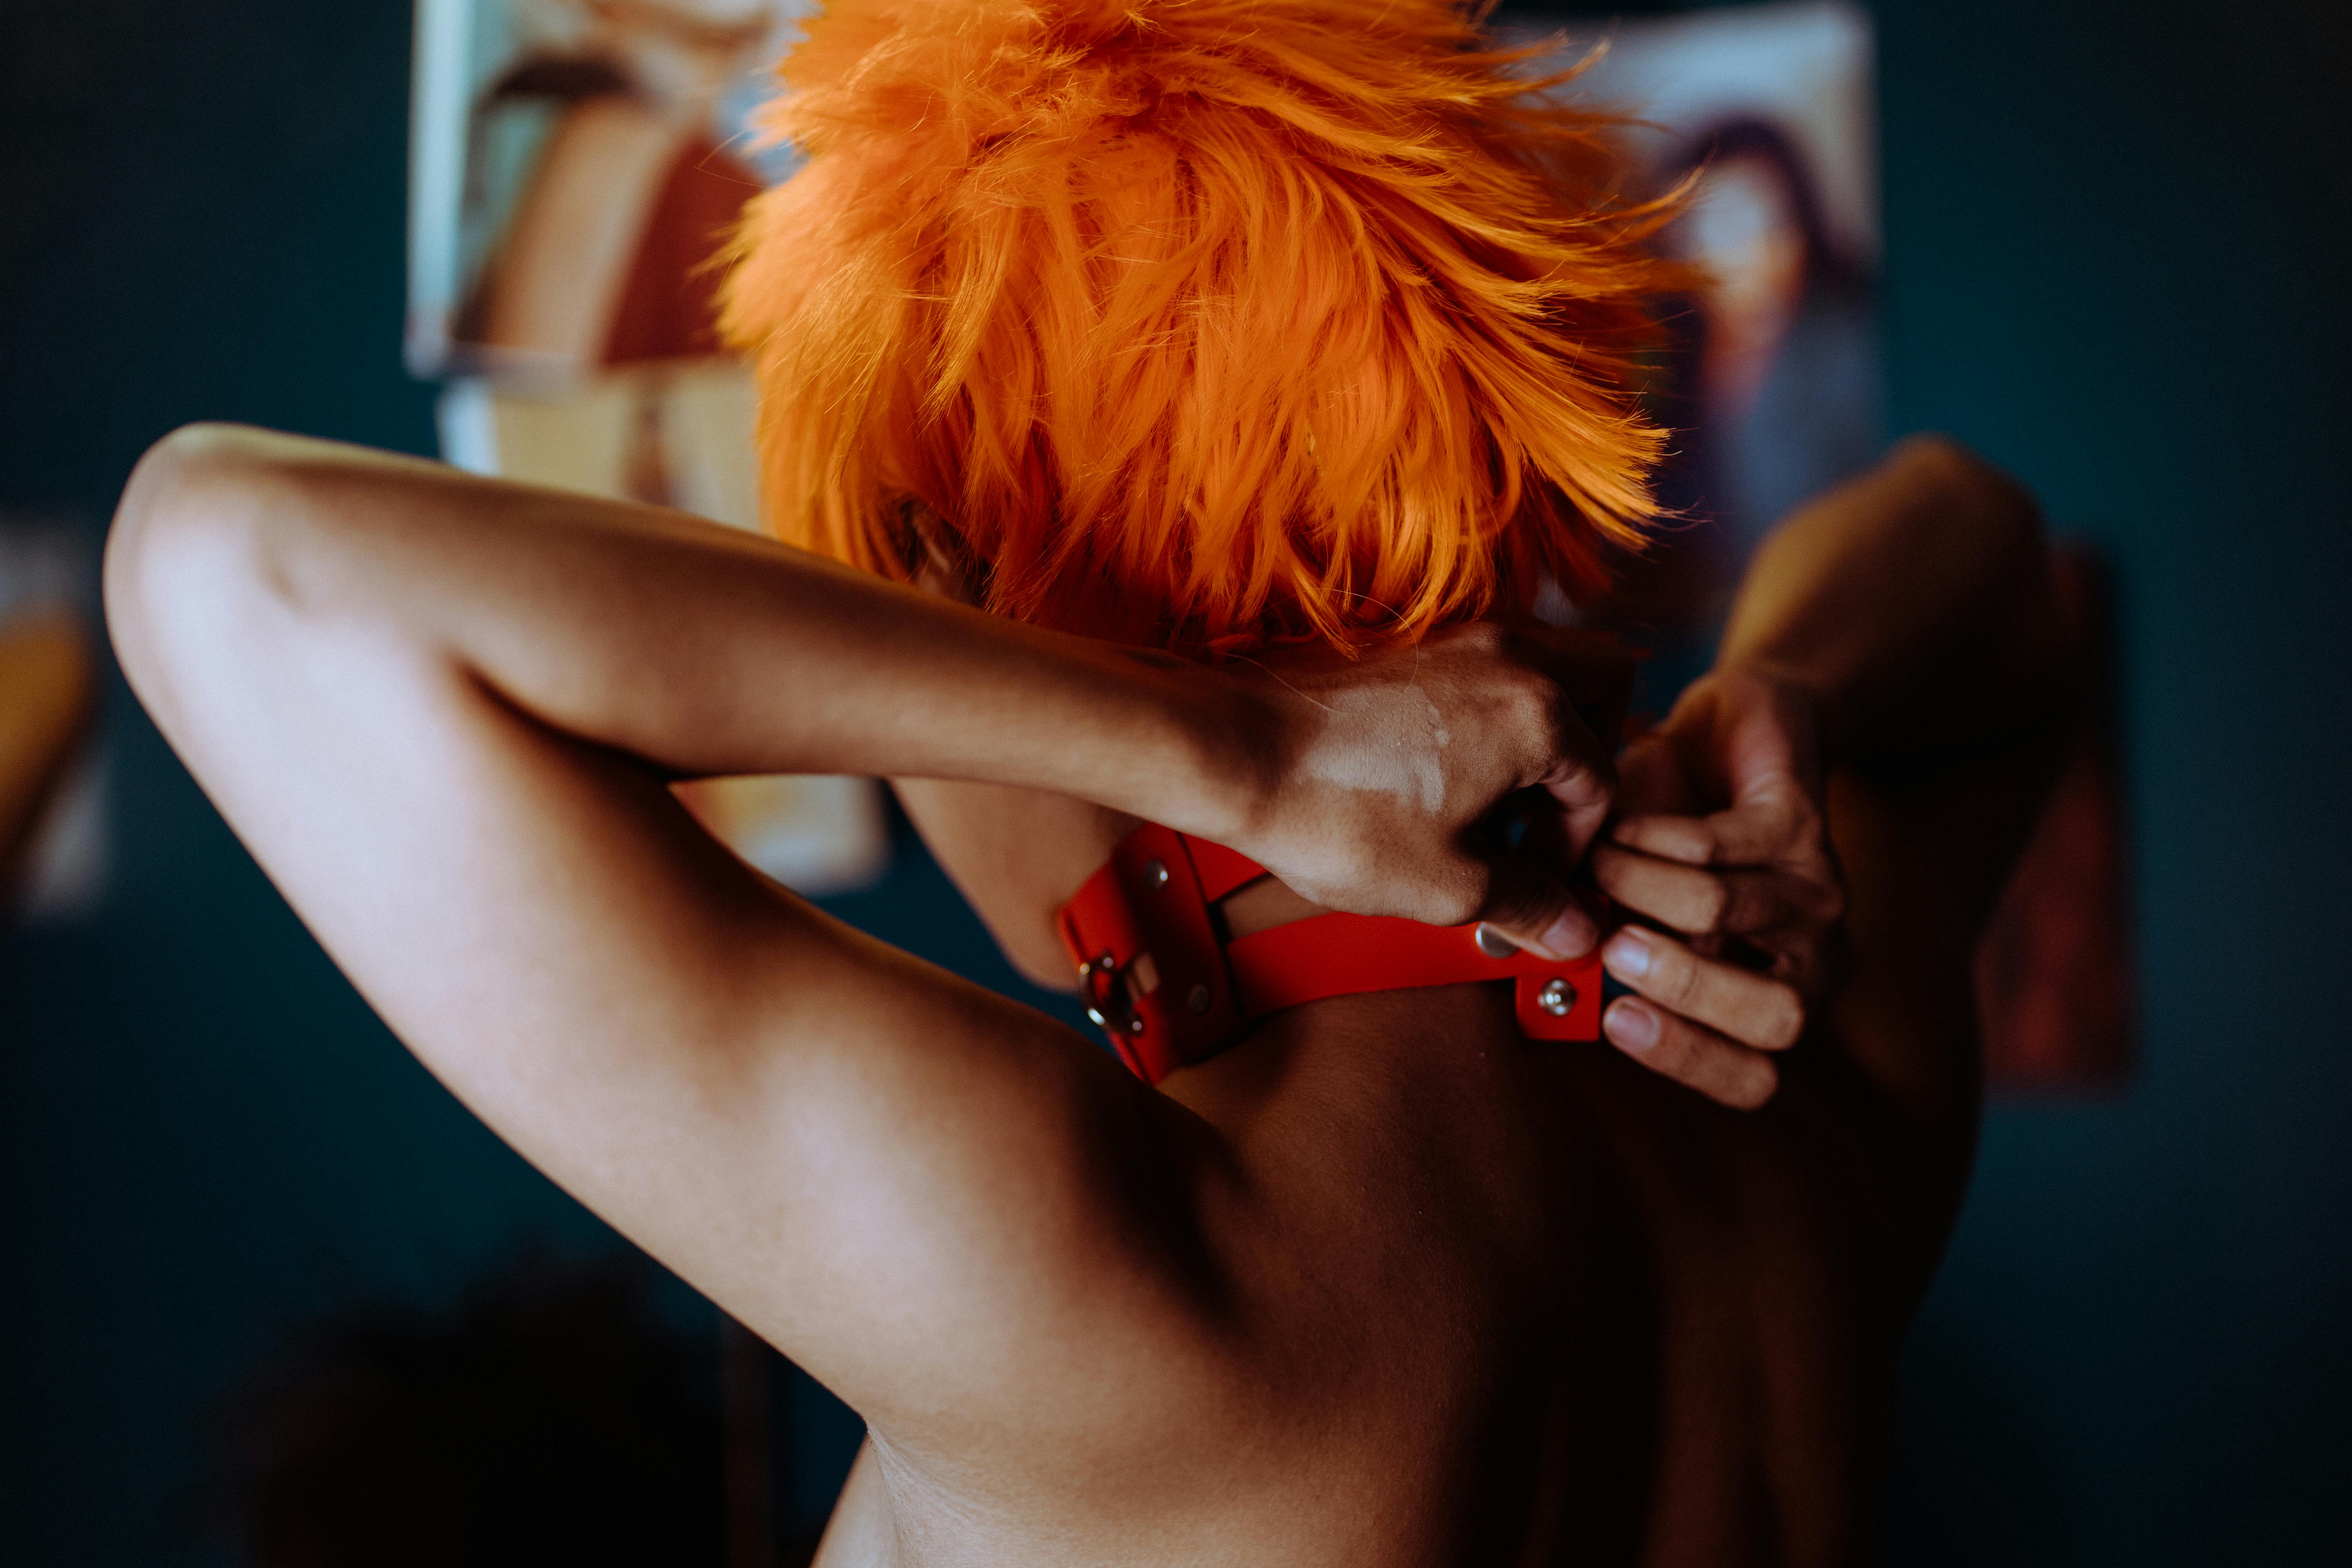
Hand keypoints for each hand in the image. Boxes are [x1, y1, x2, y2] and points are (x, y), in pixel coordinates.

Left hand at [1225, 622, 1633, 957]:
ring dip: (1544, 728)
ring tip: (1492, 800)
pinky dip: (1489, 712)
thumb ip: (1527, 904)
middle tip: (1543, 816)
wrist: (1229, 752)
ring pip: (1546, 665)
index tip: (1532, 882)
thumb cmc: (1332, 813)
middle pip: (1606, 684)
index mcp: (1538, 713)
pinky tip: (1443, 773)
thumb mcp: (1447, 886)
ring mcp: (1456, 639)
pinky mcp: (1410, 642)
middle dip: (1593, 753)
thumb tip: (1574, 929)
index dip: (1575, 847)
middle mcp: (1508, 656)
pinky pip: (1485, 666)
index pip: (1602, 782)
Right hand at [1590, 667, 1847, 1108]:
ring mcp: (1816, 895)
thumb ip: (1610, 942)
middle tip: (1613, 947)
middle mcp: (1812, 962)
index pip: (1755, 1076)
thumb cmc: (1679, 842)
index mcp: (1774, 1000)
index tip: (1615, 1020)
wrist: (1739, 738)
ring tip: (1593, 867)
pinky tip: (1618, 828)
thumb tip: (1542, 958)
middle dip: (1683, 987)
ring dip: (1639, 888)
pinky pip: (1715, 845)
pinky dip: (1648, 839)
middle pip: (1776, 1019)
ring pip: (1724, 913)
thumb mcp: (1642, 910)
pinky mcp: (1801, 824)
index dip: (1689, 1061)